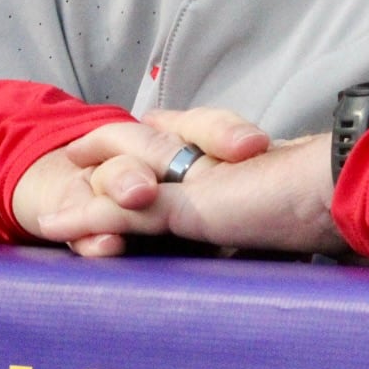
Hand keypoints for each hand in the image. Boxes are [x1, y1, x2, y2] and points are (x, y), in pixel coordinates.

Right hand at [13, 106, 268, 255]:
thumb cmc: (172, 203)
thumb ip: (243, 201)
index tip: (253, 147)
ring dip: (125, 180)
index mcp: (182, 141)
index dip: (226, 133)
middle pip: (151, 140)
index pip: (204, 125)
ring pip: (113, 171)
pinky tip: (104, 244)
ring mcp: (105, 180)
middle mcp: (144, 153)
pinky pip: (81, 219)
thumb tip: (294, 233)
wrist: (82, 204)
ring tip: (140, 197)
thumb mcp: (213, 200)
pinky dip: (90, 233)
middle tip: (191, 166)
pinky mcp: (74, 211)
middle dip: (165, 153)